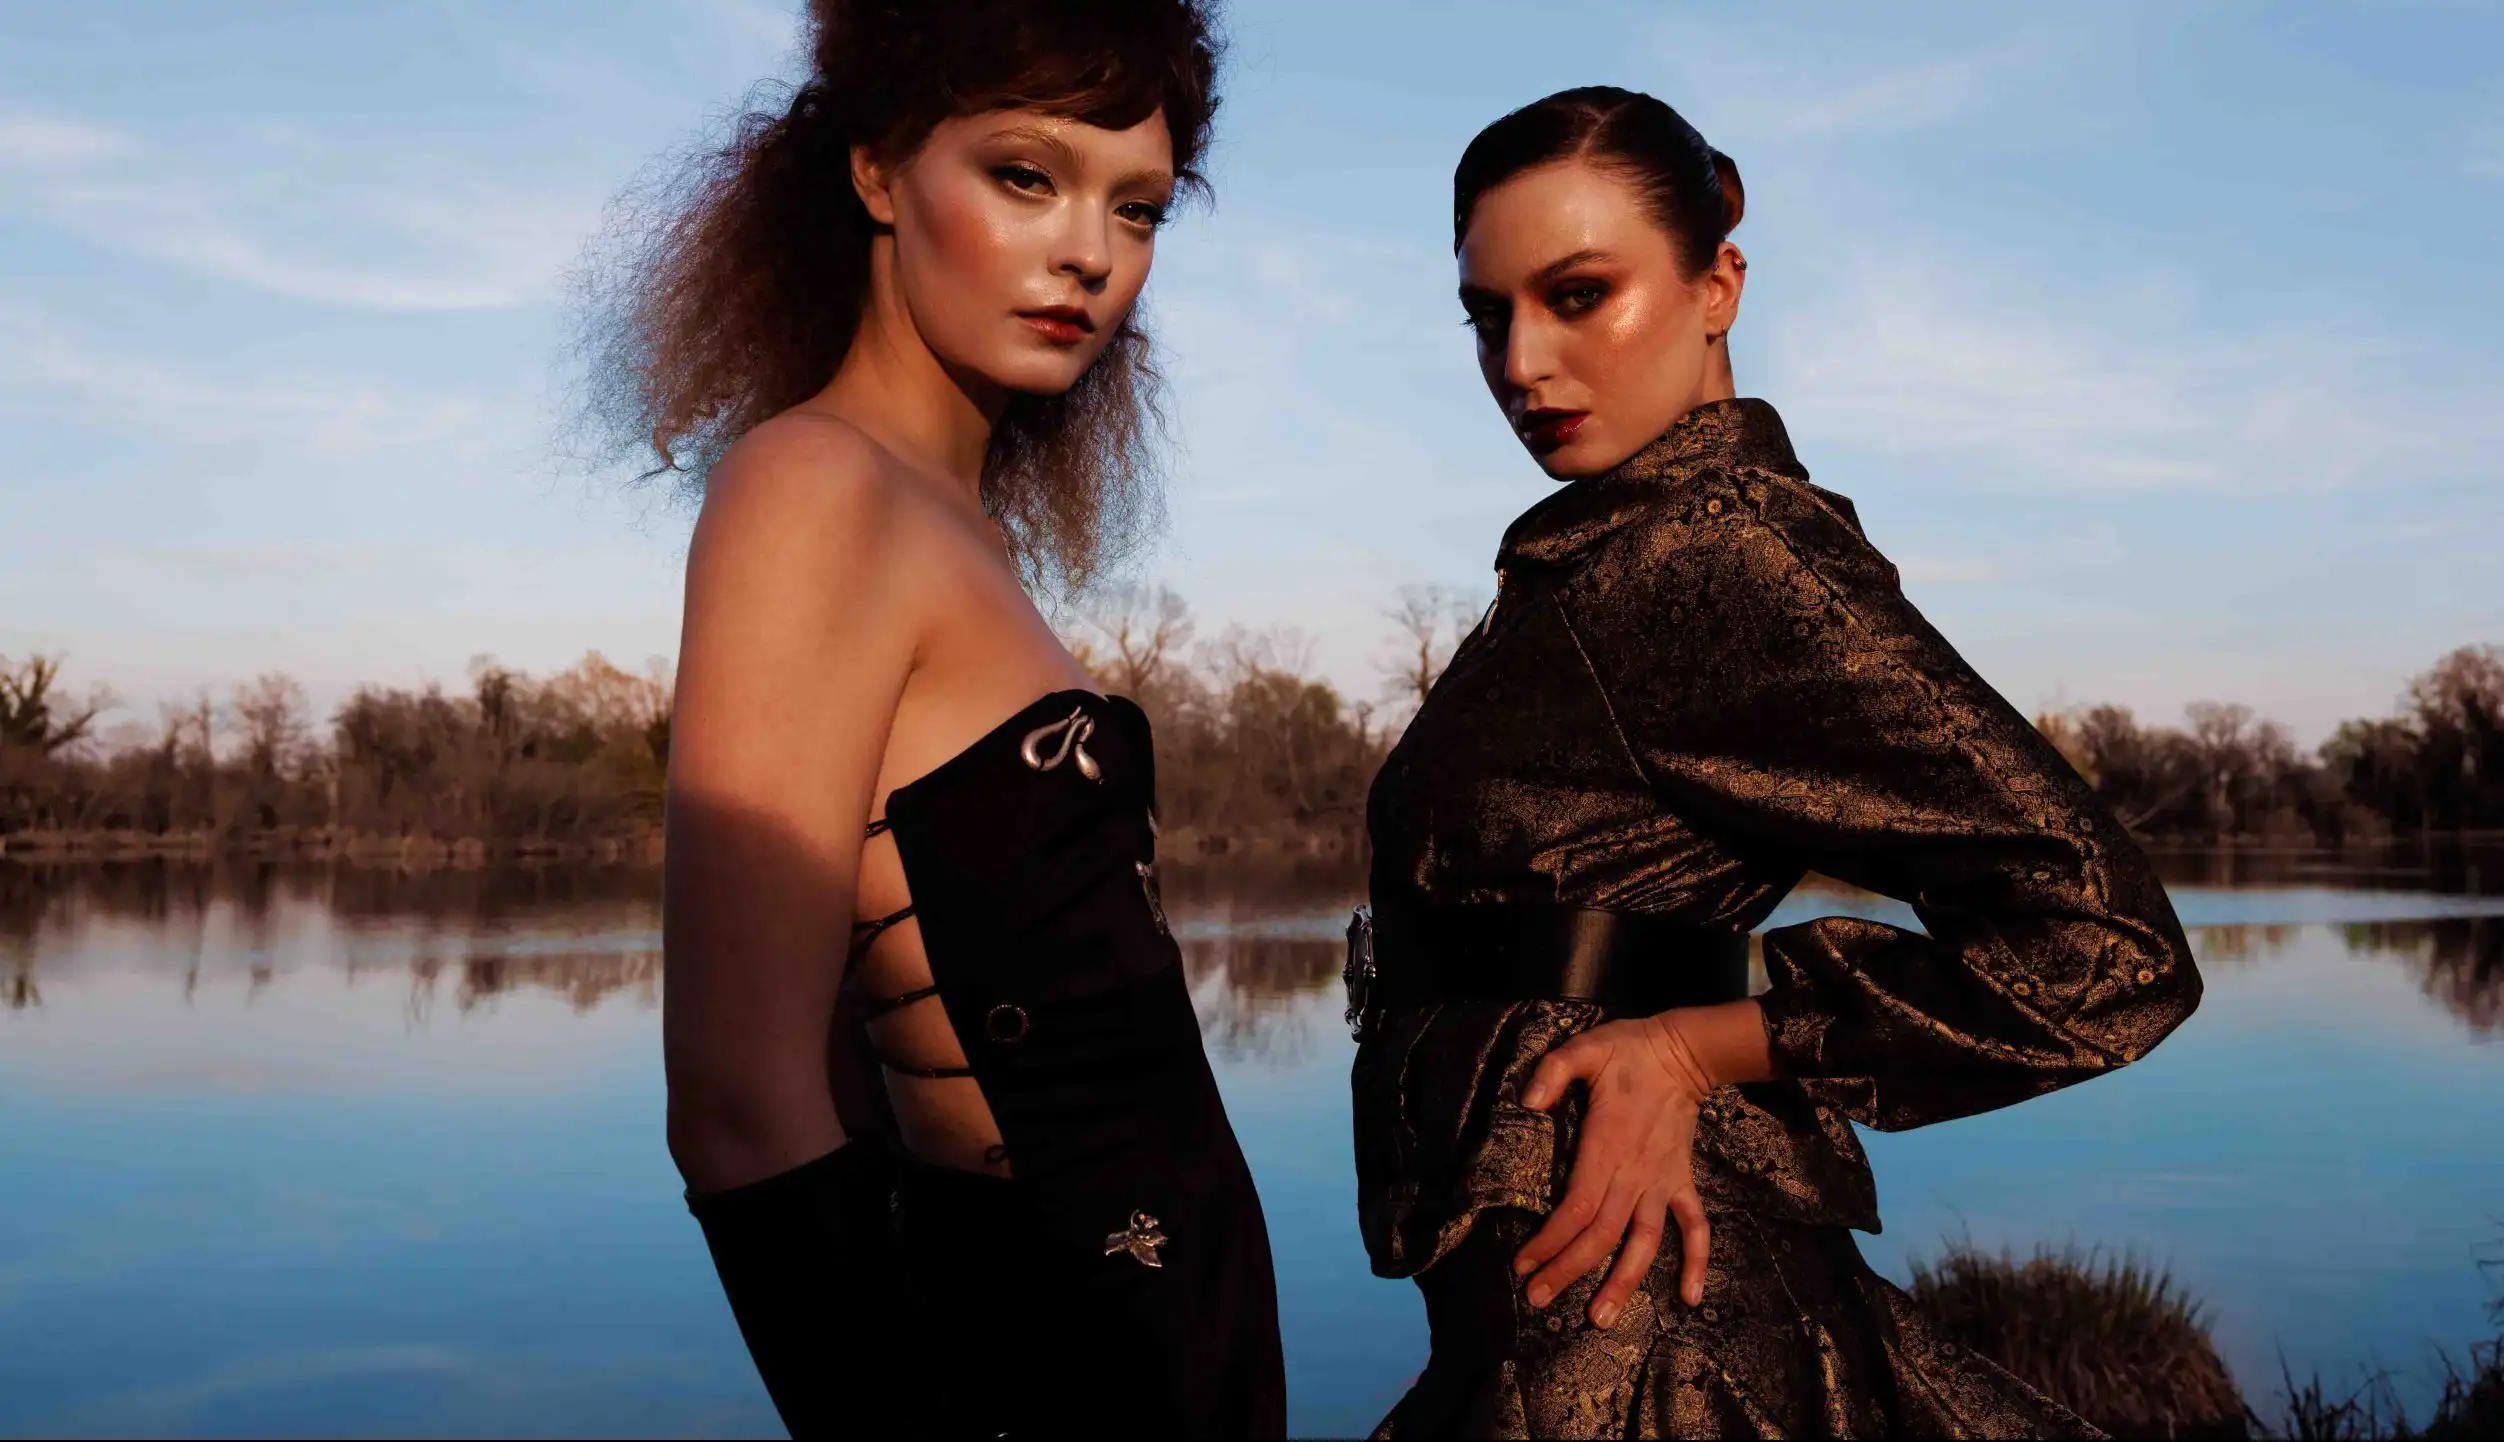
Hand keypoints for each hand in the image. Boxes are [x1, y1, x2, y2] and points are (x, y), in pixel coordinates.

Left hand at [1513, 1010, 1716, 1327]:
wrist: (1682, 1053)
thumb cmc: (1626, 1052)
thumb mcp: (1584, 1048)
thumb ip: (1553, 1071)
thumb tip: (1528, 1101)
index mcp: (1606, 1149)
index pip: (1575, 1208)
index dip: (1550, 1241)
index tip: (1524, 1264)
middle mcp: (1635, 1176)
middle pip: (1601, 1235)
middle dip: (1569, 1271)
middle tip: (1539, 1300)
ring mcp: (1662, 1184)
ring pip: (1644, 1243)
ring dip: (1623, 1282)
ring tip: (1601, 1318)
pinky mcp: (1682, 1183)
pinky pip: (1695, 1228)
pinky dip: (1696, 1262)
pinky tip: (1690, 1298)